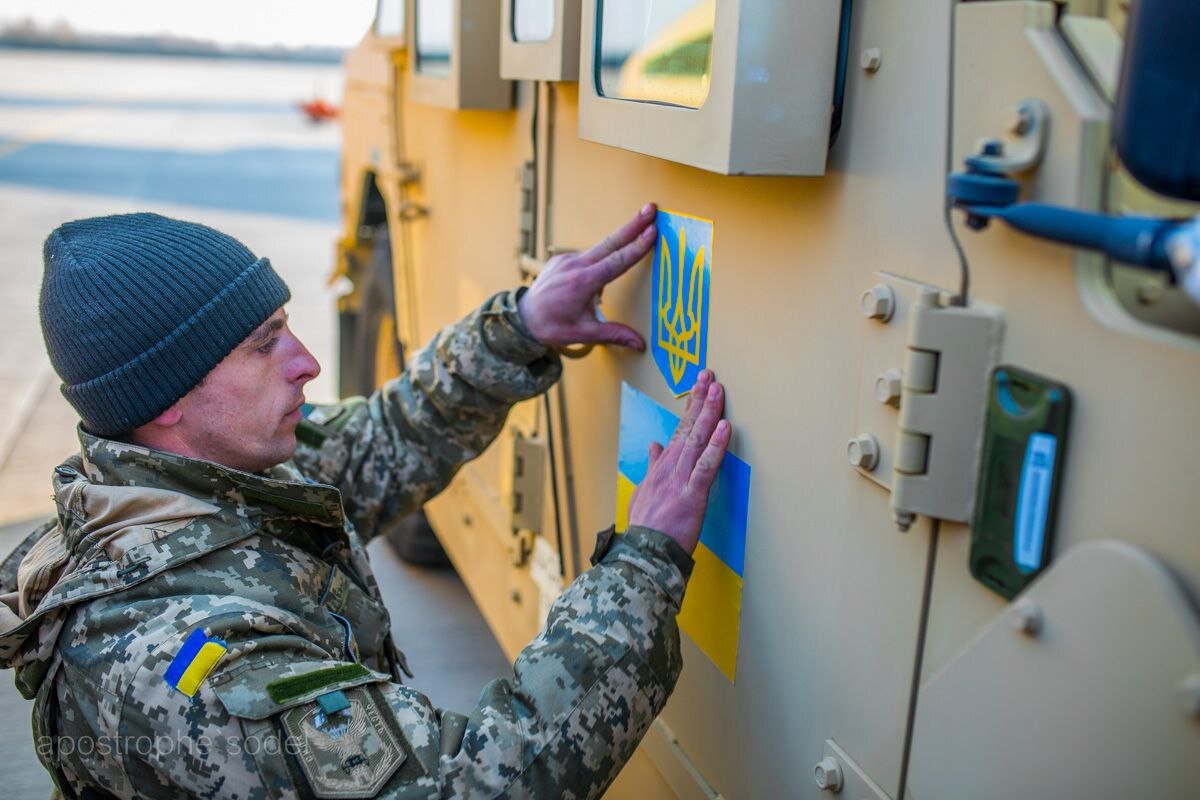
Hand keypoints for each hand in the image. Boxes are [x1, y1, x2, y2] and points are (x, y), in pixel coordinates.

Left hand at [517, 203, 657, 349]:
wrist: (521, 318)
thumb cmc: (552, 326)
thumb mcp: (583, 333)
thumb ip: (613, 335)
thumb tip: (640, 344)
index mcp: (582, 283)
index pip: (617, 261)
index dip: (637, 246)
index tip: (652, 230)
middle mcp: (575, 265)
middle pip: (611, 242)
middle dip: (633, 224)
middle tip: (651, 208)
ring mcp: (567, 259)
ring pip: (600, 249)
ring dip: (620, 241)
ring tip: (638, 231)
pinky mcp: (562, 259)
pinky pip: (587, 258)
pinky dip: (597, 264)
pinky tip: (591, 284)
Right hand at [627, 370, 730, 554]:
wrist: (644, 552)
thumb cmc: (646, 526)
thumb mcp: (643, 491)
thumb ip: (651, 466)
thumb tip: (654, 445)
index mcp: (661, 467)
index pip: (678, 429)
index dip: (690, 406)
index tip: (699, 385)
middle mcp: (670, 467)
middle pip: (687, 427)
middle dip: (699, 399)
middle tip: (708, 375)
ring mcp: (680, 479)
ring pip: (696, 440)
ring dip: (708, 414)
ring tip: (717, 391)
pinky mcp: (692, 495)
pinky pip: (706, 466)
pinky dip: (715, 446)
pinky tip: (725, 428)